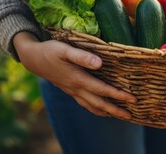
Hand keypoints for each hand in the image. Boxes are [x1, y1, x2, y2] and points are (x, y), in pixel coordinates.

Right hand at [13, 32, 135, 119]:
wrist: (32, 58)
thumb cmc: (50, 51)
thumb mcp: (64, 50)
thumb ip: (82, 57)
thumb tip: (100, 63)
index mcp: (78, 79)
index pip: (102, 90)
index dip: (118, 95)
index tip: (132, 98)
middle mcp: (76, 88)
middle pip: (99, 103)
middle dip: (116, 110)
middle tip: (131, 115)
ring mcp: (72, 91)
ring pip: (92, 106)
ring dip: (107, 112)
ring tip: (120, 116)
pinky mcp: (70, 90)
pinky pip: (85, 104)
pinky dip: (95, 109)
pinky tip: (101, 110)